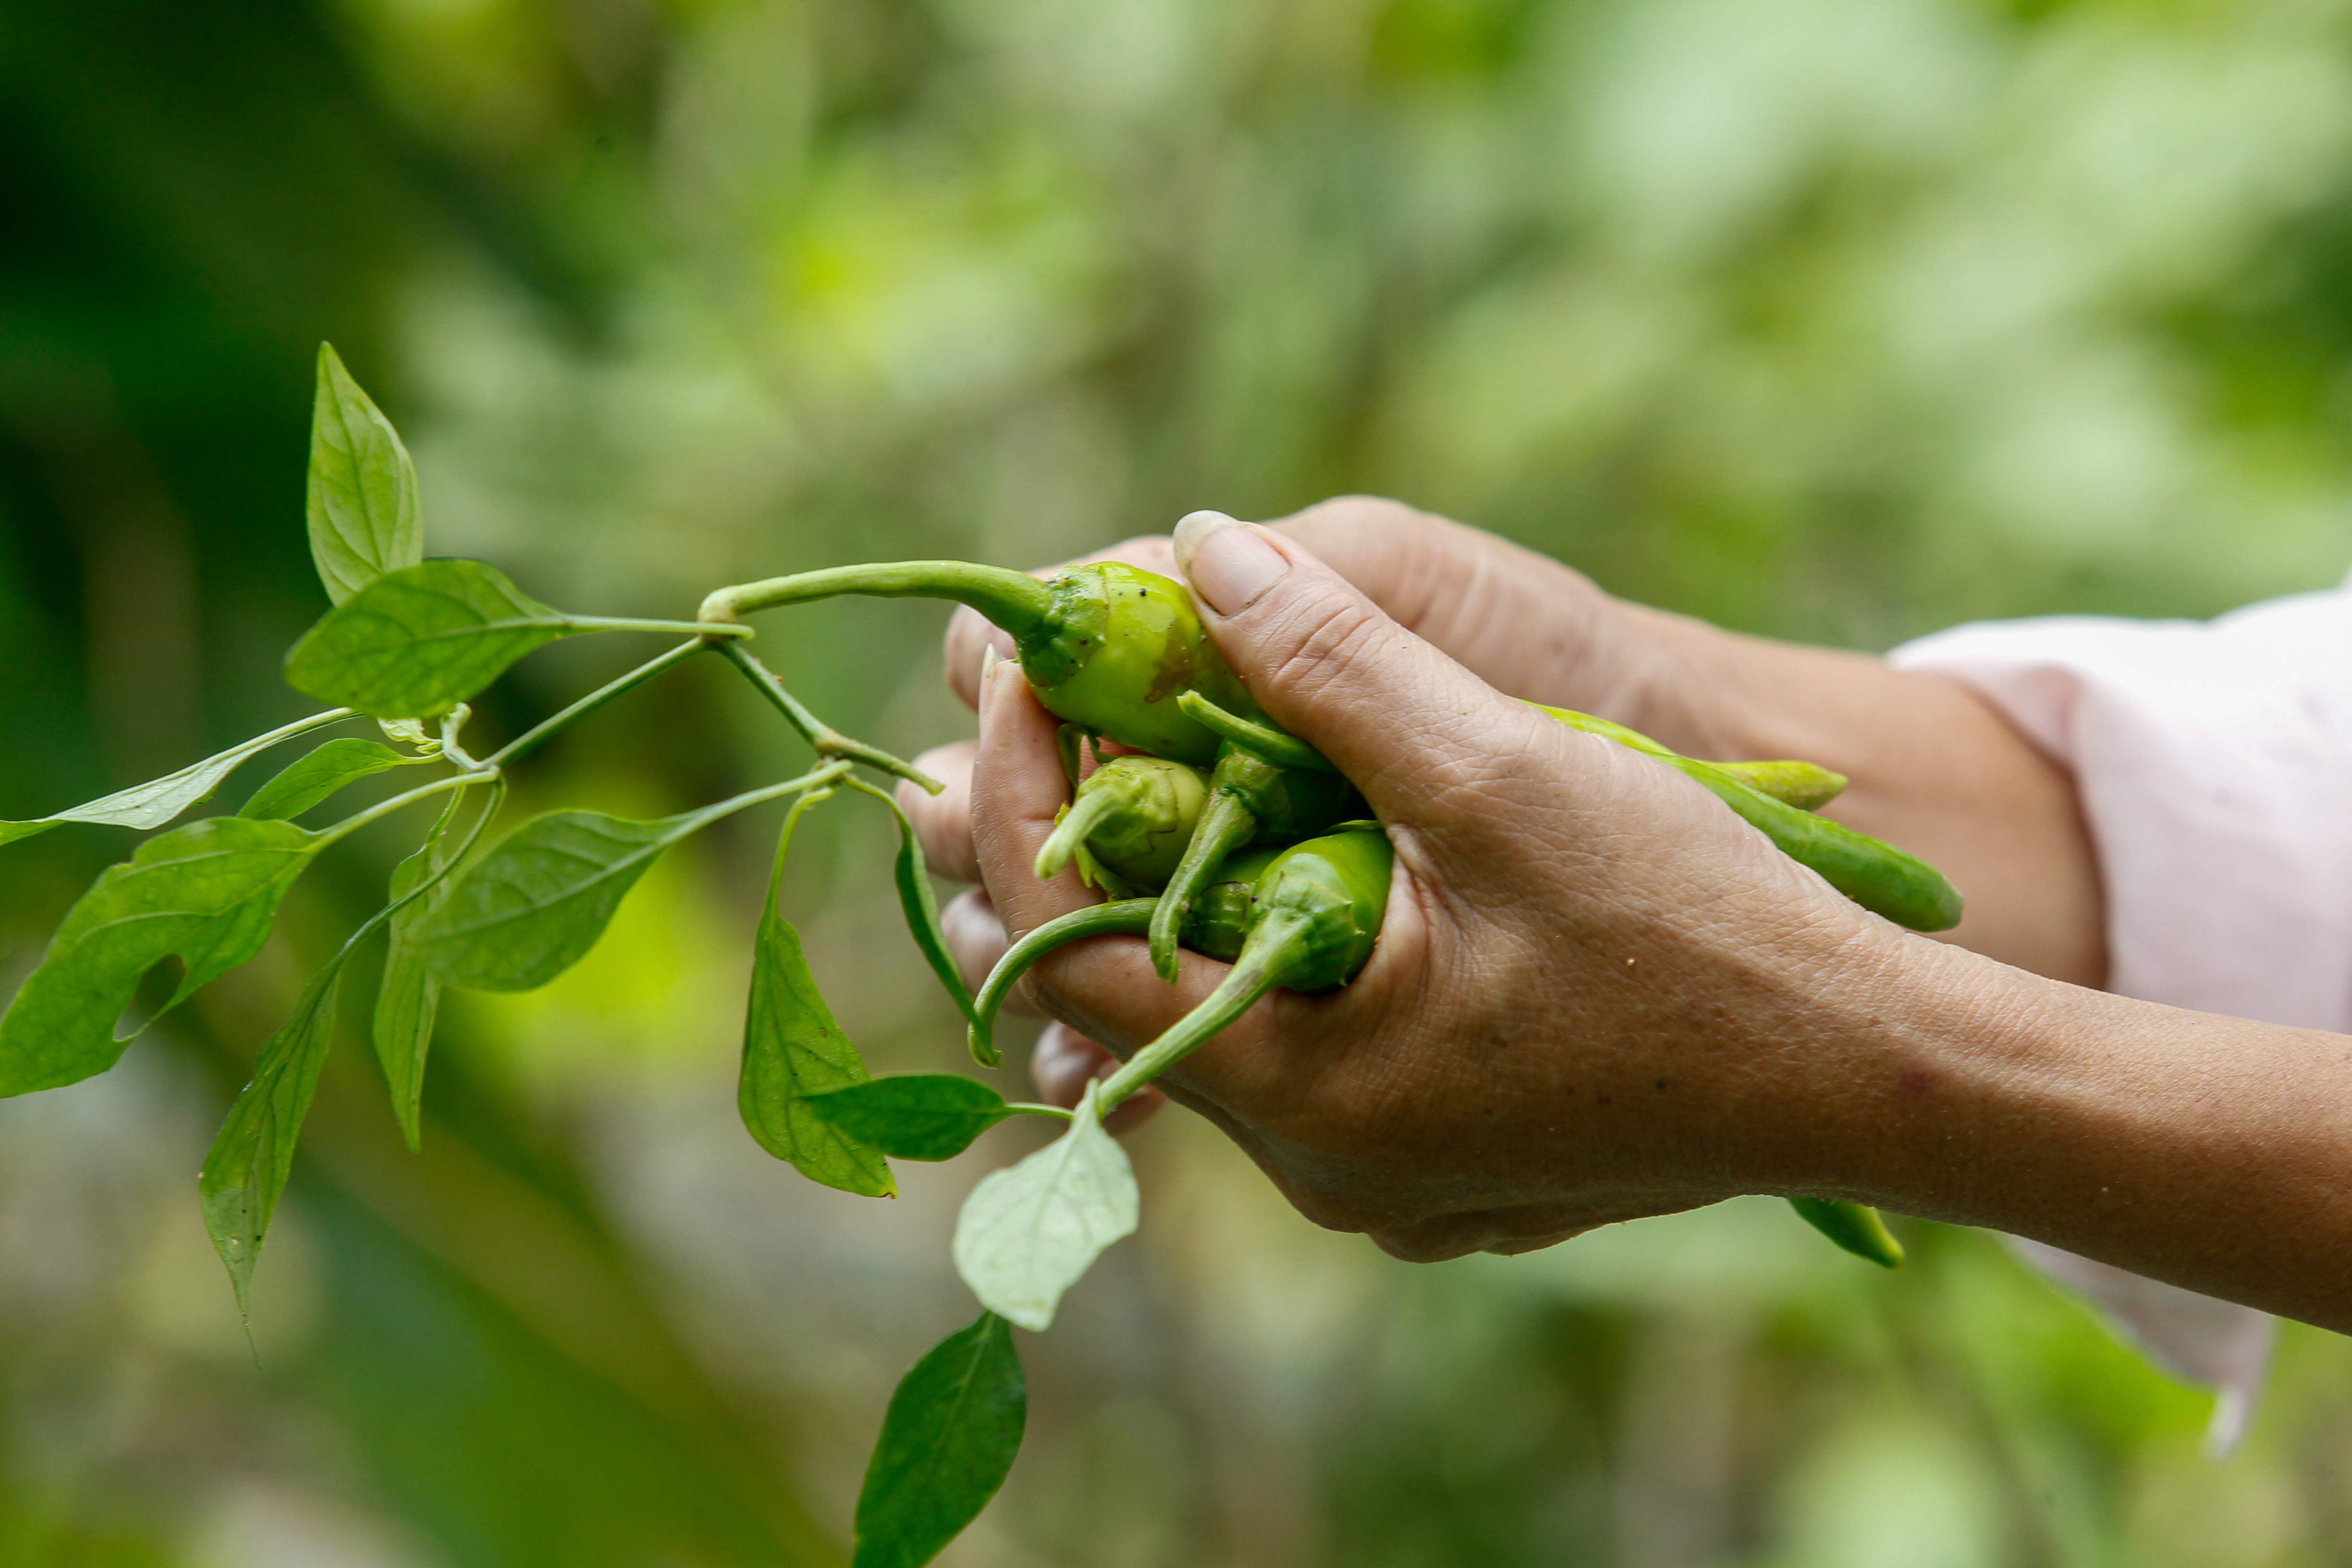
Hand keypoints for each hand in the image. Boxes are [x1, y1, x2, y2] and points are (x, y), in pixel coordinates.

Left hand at [963, 515, 1943, 1258]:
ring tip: (1056, 770)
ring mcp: (1363, 1172)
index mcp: (1303, 1090)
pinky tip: (1199, 856)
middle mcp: (1308, 1164)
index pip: (1070, 939)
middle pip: (1098, 999)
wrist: (1864, 1071)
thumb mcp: (1508, 776)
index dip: (1015, 788)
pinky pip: (1265, 1048)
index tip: (1009, 659)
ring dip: (1118, 893)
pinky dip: (1214, 943)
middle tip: (981, 715)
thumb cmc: (1703, 931)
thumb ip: (1336, 665)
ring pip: (1178, 1023)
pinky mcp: (1415, 1154)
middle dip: (1030, 848)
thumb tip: (1201, 548)